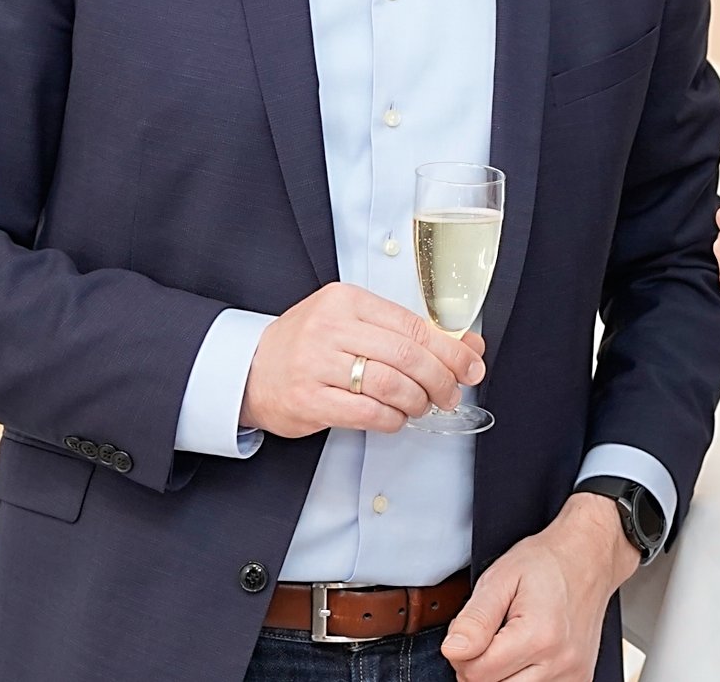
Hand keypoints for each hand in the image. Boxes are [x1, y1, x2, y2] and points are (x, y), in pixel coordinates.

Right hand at [239, 282, 484, 437]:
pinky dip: (393, 419)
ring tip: (423, 406)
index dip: (450, 350)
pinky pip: (368, 413)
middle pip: (406, 355)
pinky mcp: (309, 400)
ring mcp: (317, 364)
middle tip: (451, 393)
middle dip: (441, 379)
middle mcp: (331, 328)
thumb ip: (408, 332)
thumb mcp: (354, 323)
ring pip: (391, 385)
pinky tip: (396, 418)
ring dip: (418, 401)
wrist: (249, 369)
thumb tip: (469, 346)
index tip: (470, 366)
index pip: (413, 325)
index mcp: (346, 300)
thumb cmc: (309, 345)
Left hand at [441, 492, 636, 681]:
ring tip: (509, 643)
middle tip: (491, 635)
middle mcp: (560, 662)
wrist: (588, 559)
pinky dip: (521, 677)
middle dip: (480, 666)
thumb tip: (454, 650)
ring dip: (501, 674)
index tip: (473, 631)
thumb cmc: (546, 563)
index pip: (476, 673)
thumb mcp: (501, 578)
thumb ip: (475, 619)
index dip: (463, 653)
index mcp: (539, 635)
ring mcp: (572, 676)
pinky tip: (527, 655)